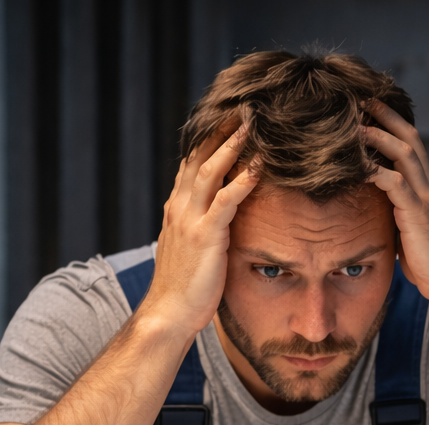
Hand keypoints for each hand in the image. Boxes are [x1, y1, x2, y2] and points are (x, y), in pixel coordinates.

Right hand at [141, 124, 258, 337]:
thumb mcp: (190, 248)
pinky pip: (225, 200)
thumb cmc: (183, 287)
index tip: (226, 118)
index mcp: (176, 208)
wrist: (168, 313)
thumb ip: (201, 227)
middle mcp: (179, 207)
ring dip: (232, 145)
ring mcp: (190, 220)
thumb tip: (218, 218)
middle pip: (199, 157)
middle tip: (241, 107)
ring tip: (252, 125)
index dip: (208, 139)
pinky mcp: (205, 236)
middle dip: (220, 131)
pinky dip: (243, 180)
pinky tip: (260, 166)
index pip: (191, 164)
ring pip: (210, 171)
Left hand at [362, 100, 428, 307]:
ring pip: (402, 153)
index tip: (370, 110)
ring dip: (377, 136)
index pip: (412, 143)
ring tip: (354, 124)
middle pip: (409, 136)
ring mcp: (426, 197)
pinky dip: (375, 171)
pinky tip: (357, 166)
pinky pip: (395, 183)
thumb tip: (376, 210)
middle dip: (385, 115)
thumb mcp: (413, 230)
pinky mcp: (418, 214)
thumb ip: (399, 213)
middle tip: (361, 98)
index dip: (392, 123)